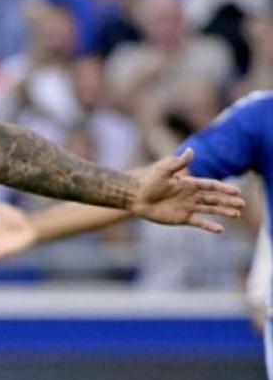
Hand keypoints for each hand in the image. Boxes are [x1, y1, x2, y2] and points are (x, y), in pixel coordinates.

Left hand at [129, 148, 244, 230]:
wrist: (136, 197)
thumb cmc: (148, 182)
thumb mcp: (163, 171)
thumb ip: (178, 163)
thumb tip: (191, 150)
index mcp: (189, 183)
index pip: (211, 185)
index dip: (224, 188)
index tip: (237, 191)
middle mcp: (191, 195)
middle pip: (214, 198)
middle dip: (228, 200)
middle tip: (242, 204)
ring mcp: (188, 207)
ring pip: (210, 210)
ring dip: (223, 211)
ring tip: (236, 214)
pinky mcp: (182, 218)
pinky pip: (199, 222)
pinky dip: (209, 226)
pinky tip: (220, 229)